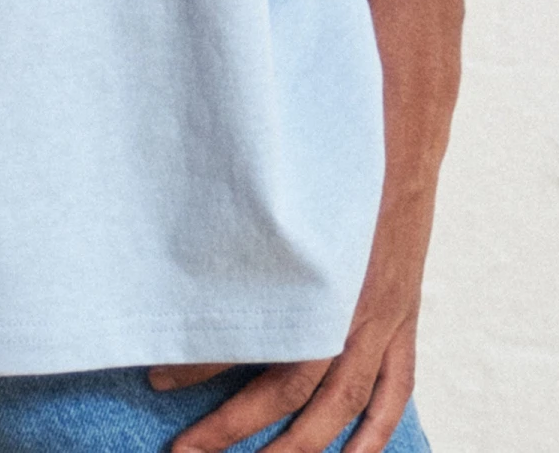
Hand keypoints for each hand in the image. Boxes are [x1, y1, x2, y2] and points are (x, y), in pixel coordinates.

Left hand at [150, 184, 430, 452]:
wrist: (393, 137)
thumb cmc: (323, 157)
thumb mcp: (274, 190)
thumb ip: (232, 227)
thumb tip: (175, 258)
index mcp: (304, 274)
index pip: (247, 339)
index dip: (198, 364)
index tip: (154, 377)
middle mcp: (342, 305)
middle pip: (288, 385)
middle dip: (235, 424)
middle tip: (185, 451)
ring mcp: (379, 318)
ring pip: (338, 402)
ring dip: (300, 444)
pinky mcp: (403, 318)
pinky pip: (394, 388)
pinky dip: (376, 431)